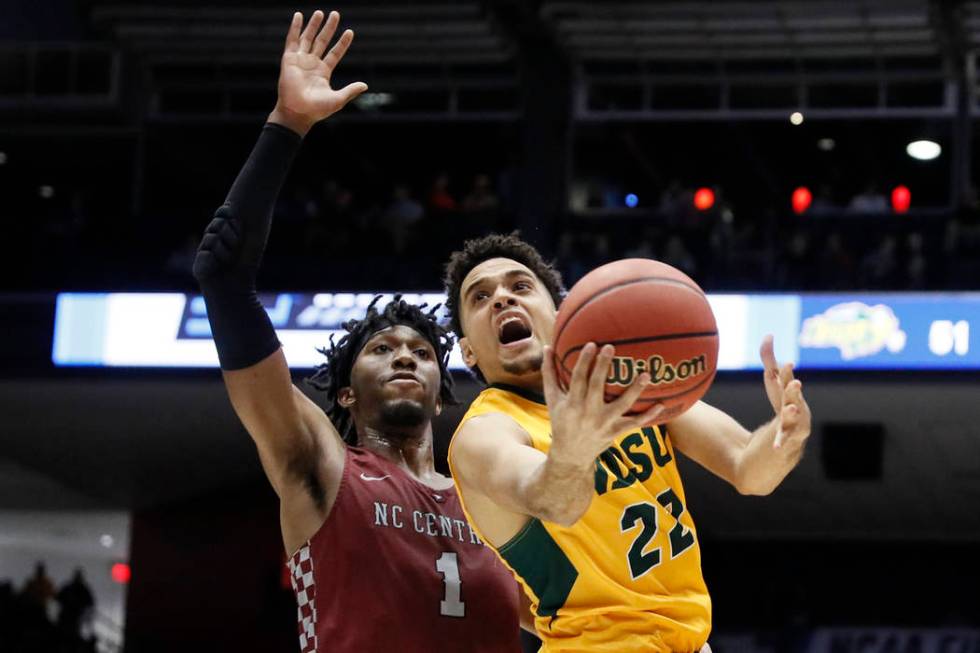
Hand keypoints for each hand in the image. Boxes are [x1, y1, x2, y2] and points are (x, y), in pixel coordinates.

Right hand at [269, 10, 367, 134]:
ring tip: (320, 12)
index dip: (342, 43)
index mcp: (323, 72)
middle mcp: (312, 64)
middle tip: (335, 14)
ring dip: (314, 25)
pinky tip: (298, 16)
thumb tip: (365, 85)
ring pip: (308, 38)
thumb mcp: (338, 99)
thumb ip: (351, 90)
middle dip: (329, 28)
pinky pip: (292, 40)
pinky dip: (295, 28)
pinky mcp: (289, 59)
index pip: (335, 53)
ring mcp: (300, 60)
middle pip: (322, 41)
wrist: (298, 113)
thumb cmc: (317, 110)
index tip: (350, 31)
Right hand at [542, 343, 664, 467]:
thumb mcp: (552, 399)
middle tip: (611, 347)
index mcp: (572, 403)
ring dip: (635, 390)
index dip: (584, 362)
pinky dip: (648, 416)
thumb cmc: (561, 420)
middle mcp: (588, 412)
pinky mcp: (615, 431)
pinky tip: (661, 404)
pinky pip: (634, 423)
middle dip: (603, 366)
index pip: (578, 379)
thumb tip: (547, 347)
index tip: (591, 344)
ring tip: (646, 374)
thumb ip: (549, 373)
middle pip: (597, 386)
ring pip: (622, 405)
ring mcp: (604, 423)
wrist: (571, 454)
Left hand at [759, 335, 810, 448]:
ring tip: (791, 408)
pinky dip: (781, 442)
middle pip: (794, 397)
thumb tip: (769, 334)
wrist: (790, 435)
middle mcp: (796, 406)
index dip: (786, 373)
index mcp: (791, 392)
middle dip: (793, 390)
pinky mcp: (787, 439)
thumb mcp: (773, 382)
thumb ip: (769, 358)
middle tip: (795, 382)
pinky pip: (784, 440)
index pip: (787, 380)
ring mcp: (794, 423)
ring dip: (793, 413)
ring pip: (795, 419)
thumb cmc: (783, 403)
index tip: (786, 363)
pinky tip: (775, 447)